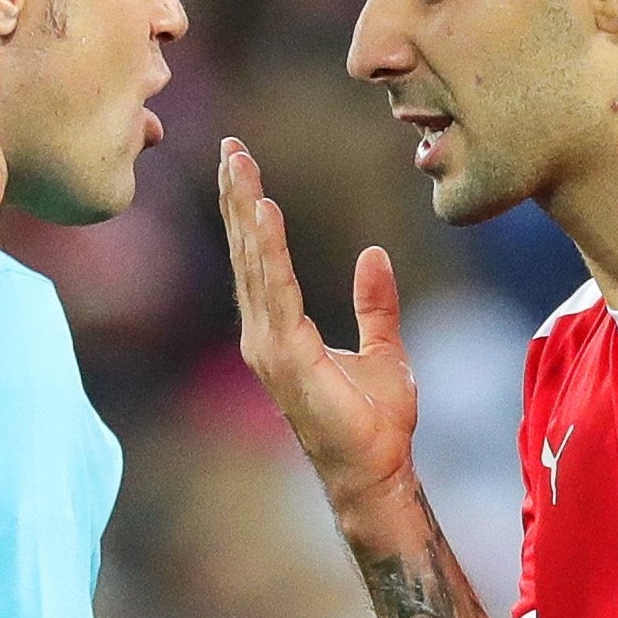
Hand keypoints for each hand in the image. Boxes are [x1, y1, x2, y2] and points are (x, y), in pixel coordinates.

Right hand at [218, 136, 417, 512]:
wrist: (377, 471)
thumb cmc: (376, 423)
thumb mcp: (386, 350)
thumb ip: (375, 304)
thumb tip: (373, 255)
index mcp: (281, 332)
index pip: (262, 260)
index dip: (250, 212)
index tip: (243, 164)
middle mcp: (264, 336)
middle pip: (248, 253)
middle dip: (238, 197)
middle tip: (231, 146)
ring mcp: (269, 347)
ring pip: (255, 265)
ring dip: (245, 212)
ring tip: (240, 165)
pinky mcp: (285, 357)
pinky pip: (275, 290)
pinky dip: (268, 248)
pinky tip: (263, 211)